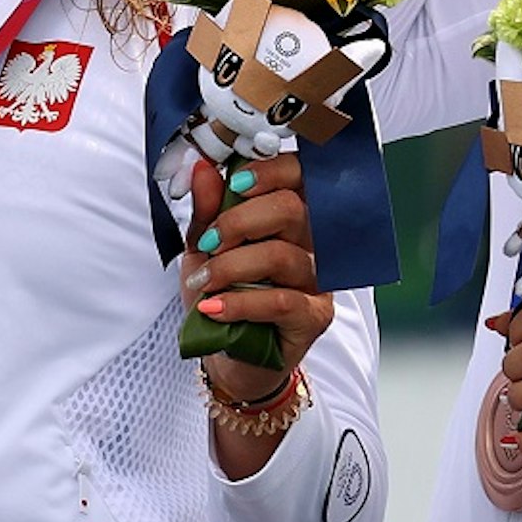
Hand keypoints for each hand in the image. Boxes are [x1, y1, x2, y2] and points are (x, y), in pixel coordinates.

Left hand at [181, 151, 337, 407]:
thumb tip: (202, 167)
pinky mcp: (315, 317)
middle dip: (239, 221)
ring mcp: (318, 280)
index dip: (271, 172)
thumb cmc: (221, 295)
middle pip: (292, 209)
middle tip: (209, 243)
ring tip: (203, 283)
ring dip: (230, 267)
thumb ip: (207, 210)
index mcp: (290, 217)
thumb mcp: (203, 249)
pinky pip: (281, 301)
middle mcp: (312, 243)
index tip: (236, 183)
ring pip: (281, 256)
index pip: (300, 176)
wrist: (226, 354)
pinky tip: (213, 308)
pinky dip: (239, 302)